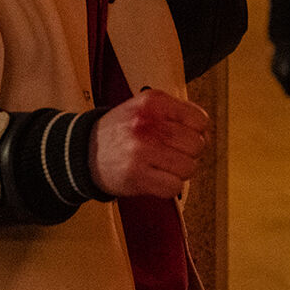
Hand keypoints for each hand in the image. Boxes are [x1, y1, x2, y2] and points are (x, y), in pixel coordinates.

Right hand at [88, 89, 208, 198]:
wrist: (85, 151)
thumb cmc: (119, 131)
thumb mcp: (144, 107)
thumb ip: (175, 111)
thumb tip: (205, 130)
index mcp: (152, 102)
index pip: (200, 121)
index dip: (196, 131)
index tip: (182, 135)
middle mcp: (147, 124)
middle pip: (197, 145)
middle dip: (187, 152)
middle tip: (170, 152)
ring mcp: (141, 150)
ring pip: (189, 167)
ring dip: (178, 171)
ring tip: (161, 165)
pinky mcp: (137, 175)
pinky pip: (174, 186)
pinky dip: (168, 186)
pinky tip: (154, 176)